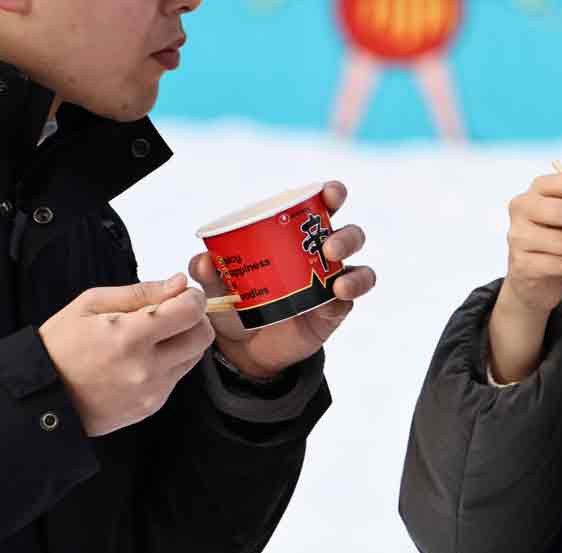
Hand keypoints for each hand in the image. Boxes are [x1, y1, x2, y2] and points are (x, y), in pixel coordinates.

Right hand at [39, 273, 214, 436]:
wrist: (42, 395)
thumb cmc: (60, 346)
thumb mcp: (91, 304)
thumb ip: (141, 292)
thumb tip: (178, 283)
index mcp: (129, 337)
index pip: (190, 312)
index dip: (193, 298)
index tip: (183, 294)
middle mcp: (146, 367)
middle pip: (202, 336)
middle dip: (195, 319)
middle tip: (175, 313)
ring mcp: (151, 390)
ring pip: (194, 357)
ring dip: (184, 341)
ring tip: (155, 336)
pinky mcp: (151, 405)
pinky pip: (177, 377)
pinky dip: (170, 363)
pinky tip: (144, 358)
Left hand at [189, 180, 375, 378]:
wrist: (244, 350)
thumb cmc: (235, 306)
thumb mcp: (217, 289)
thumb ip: (209, 273)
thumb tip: (203, 260)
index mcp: (295, 238)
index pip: (320, 208)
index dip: (331, 195)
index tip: (329, 193)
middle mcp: (319, 256)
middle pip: (349, 234)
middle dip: (346, 234)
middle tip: (328, 244)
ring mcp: (331, 283)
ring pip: (358, 264)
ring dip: (352, 267)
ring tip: (335, 272)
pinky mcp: (335, 310)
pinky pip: (352, 296)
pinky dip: (350, 290)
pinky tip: (337, 294)